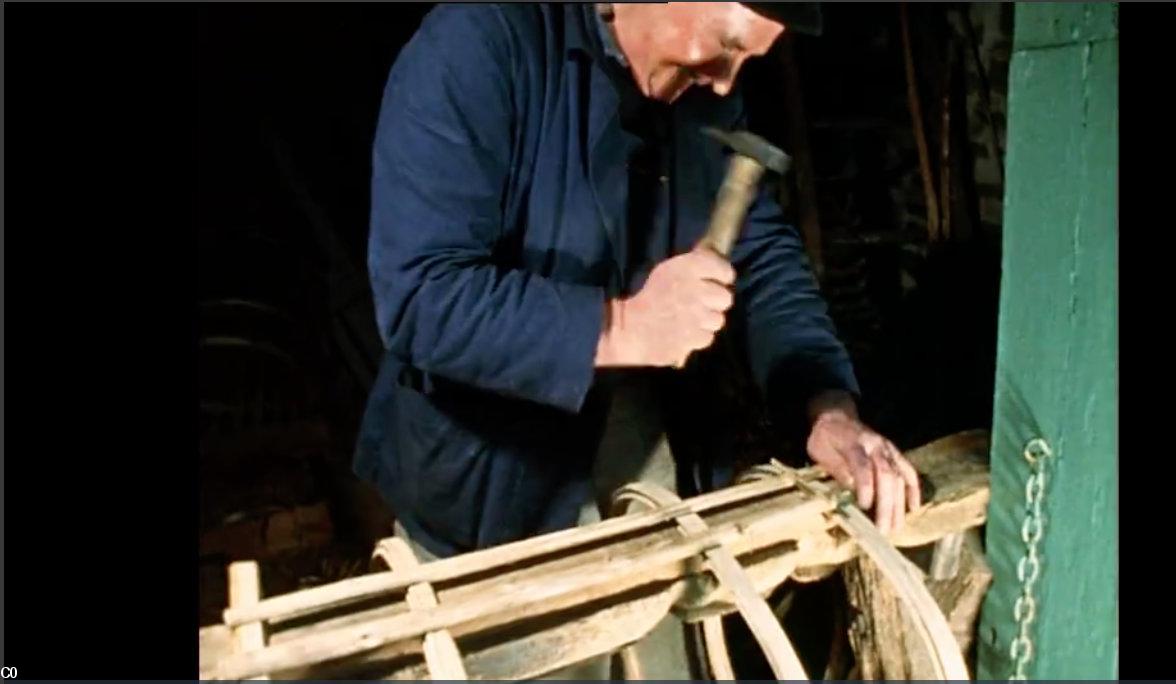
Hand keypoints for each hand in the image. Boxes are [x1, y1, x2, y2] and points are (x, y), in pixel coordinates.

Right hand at [595, 246, 734, 367]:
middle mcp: (698, 290)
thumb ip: (694, 266)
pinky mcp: (695, 338)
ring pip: (718, 319)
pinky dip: (698, 336)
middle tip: (702, 303)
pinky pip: (708, 337)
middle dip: (716, 301)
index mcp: (689, 268)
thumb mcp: (668, 270)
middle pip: (726, 297)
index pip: (725, 270)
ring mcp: (699, 316)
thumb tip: (716, 262)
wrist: (629, 328)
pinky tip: (685, 332)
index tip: (716, 281)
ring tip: (691, 320)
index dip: (722, 276)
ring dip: (707, 320)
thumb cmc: (649, 296)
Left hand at [805, 396, 920, 533]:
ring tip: (896, 527)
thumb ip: (836, 469)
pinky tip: (913, 508)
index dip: (865, 487)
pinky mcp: (894, 453)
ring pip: (899, 477)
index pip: (862, 466)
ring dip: (899, 504)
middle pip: (885, 475)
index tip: (864, 507)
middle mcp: (875, 446)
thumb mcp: (820, 452)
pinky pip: (909, 471)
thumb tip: (850, 491)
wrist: (836, 417)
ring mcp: (888, 449)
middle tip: (883, 529)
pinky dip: (913, 490)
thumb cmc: (824, 439)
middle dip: (886, 505)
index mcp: (854, 444)